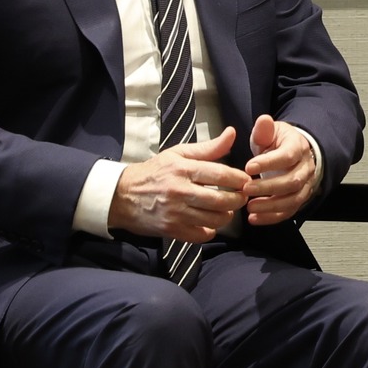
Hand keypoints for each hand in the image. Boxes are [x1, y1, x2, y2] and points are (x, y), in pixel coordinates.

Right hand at [111, 127, 247, 242]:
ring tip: (226, 209)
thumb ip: (208, 147)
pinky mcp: (171, 230)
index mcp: (182, 169)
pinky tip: (209, 223)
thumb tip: (232, 133)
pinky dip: (210, 231)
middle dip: (238, 200)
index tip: (246, 181)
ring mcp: (175, 213)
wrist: (121, 195)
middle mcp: (179, 191)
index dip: (240, 179)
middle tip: (241, 197)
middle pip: (221, 200)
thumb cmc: (154, 172)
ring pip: (214, 219)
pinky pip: (201, 235)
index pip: (221, 174)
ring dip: (227, 216)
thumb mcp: (178, 154)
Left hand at [243, 114, 318, 225]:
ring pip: (293, 199)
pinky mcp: (299, 199)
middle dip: (268, 187)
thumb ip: (264, 129)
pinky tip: (255, 219)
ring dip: (270, 206)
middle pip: (291, 181)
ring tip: (250, 208)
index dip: (268, 163)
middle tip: (246, 189)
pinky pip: (289, 212)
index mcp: (298, 148)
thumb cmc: (280, 143)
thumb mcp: (271, 132)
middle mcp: (305, 168)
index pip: (287, 156)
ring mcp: (305, 186)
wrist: (296, 155)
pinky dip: (272, 218)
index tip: (248, 166)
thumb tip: (263, 120)